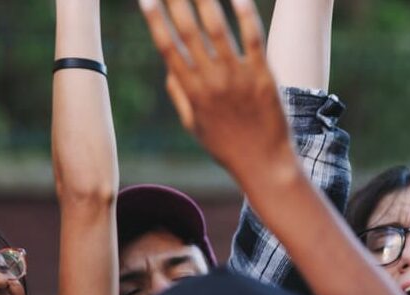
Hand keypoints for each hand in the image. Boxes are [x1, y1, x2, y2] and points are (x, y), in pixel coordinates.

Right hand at [140, 0, 293, 178]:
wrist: (264, 163)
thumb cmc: (226, 146)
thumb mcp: (194, 125)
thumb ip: (179, 95)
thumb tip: (168, 67)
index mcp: (192, 92)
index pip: (168, 48)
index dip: (155, 22)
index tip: (145, 0)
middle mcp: (211, 81)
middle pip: (189, 33)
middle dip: (176, 2)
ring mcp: (238, 77)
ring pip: (218, 30)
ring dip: (206, 1)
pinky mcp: (263, 76)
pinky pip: (252, 40)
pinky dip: (245, 16)